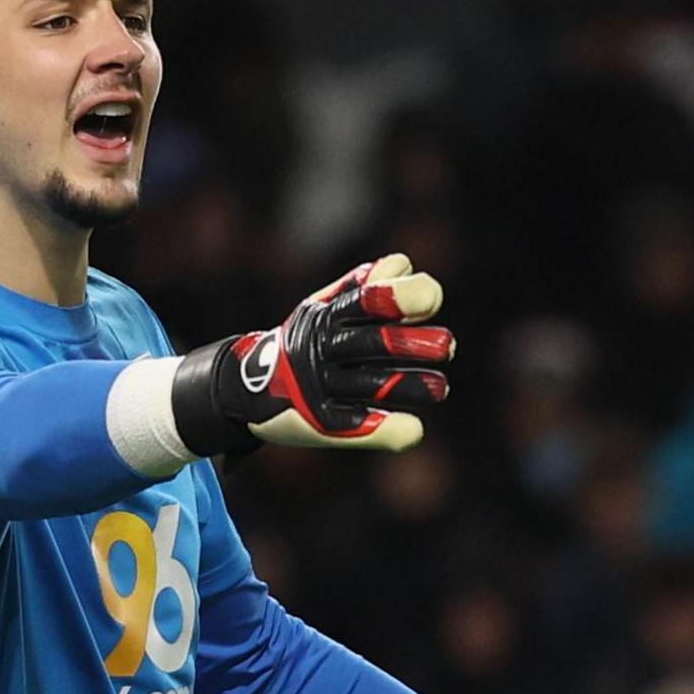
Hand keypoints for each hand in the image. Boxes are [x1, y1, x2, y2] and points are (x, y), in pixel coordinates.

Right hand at [170, 253, 452, 454]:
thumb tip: (402, 264)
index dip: (398, 297)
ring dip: (409, 385)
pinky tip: (413, 429)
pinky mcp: (320, 422)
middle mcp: (321, 350)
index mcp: (326, 316)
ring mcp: (319, 388)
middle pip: (371, 343)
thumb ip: (363, 285)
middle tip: (448, 346)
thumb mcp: (323, 306)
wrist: (244, 387)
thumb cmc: (303, 343)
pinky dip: (386, 429)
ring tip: (441, 387)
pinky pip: (355, 425)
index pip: (365, 300)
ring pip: (370, 385)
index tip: (432, 300)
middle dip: (411, 343)